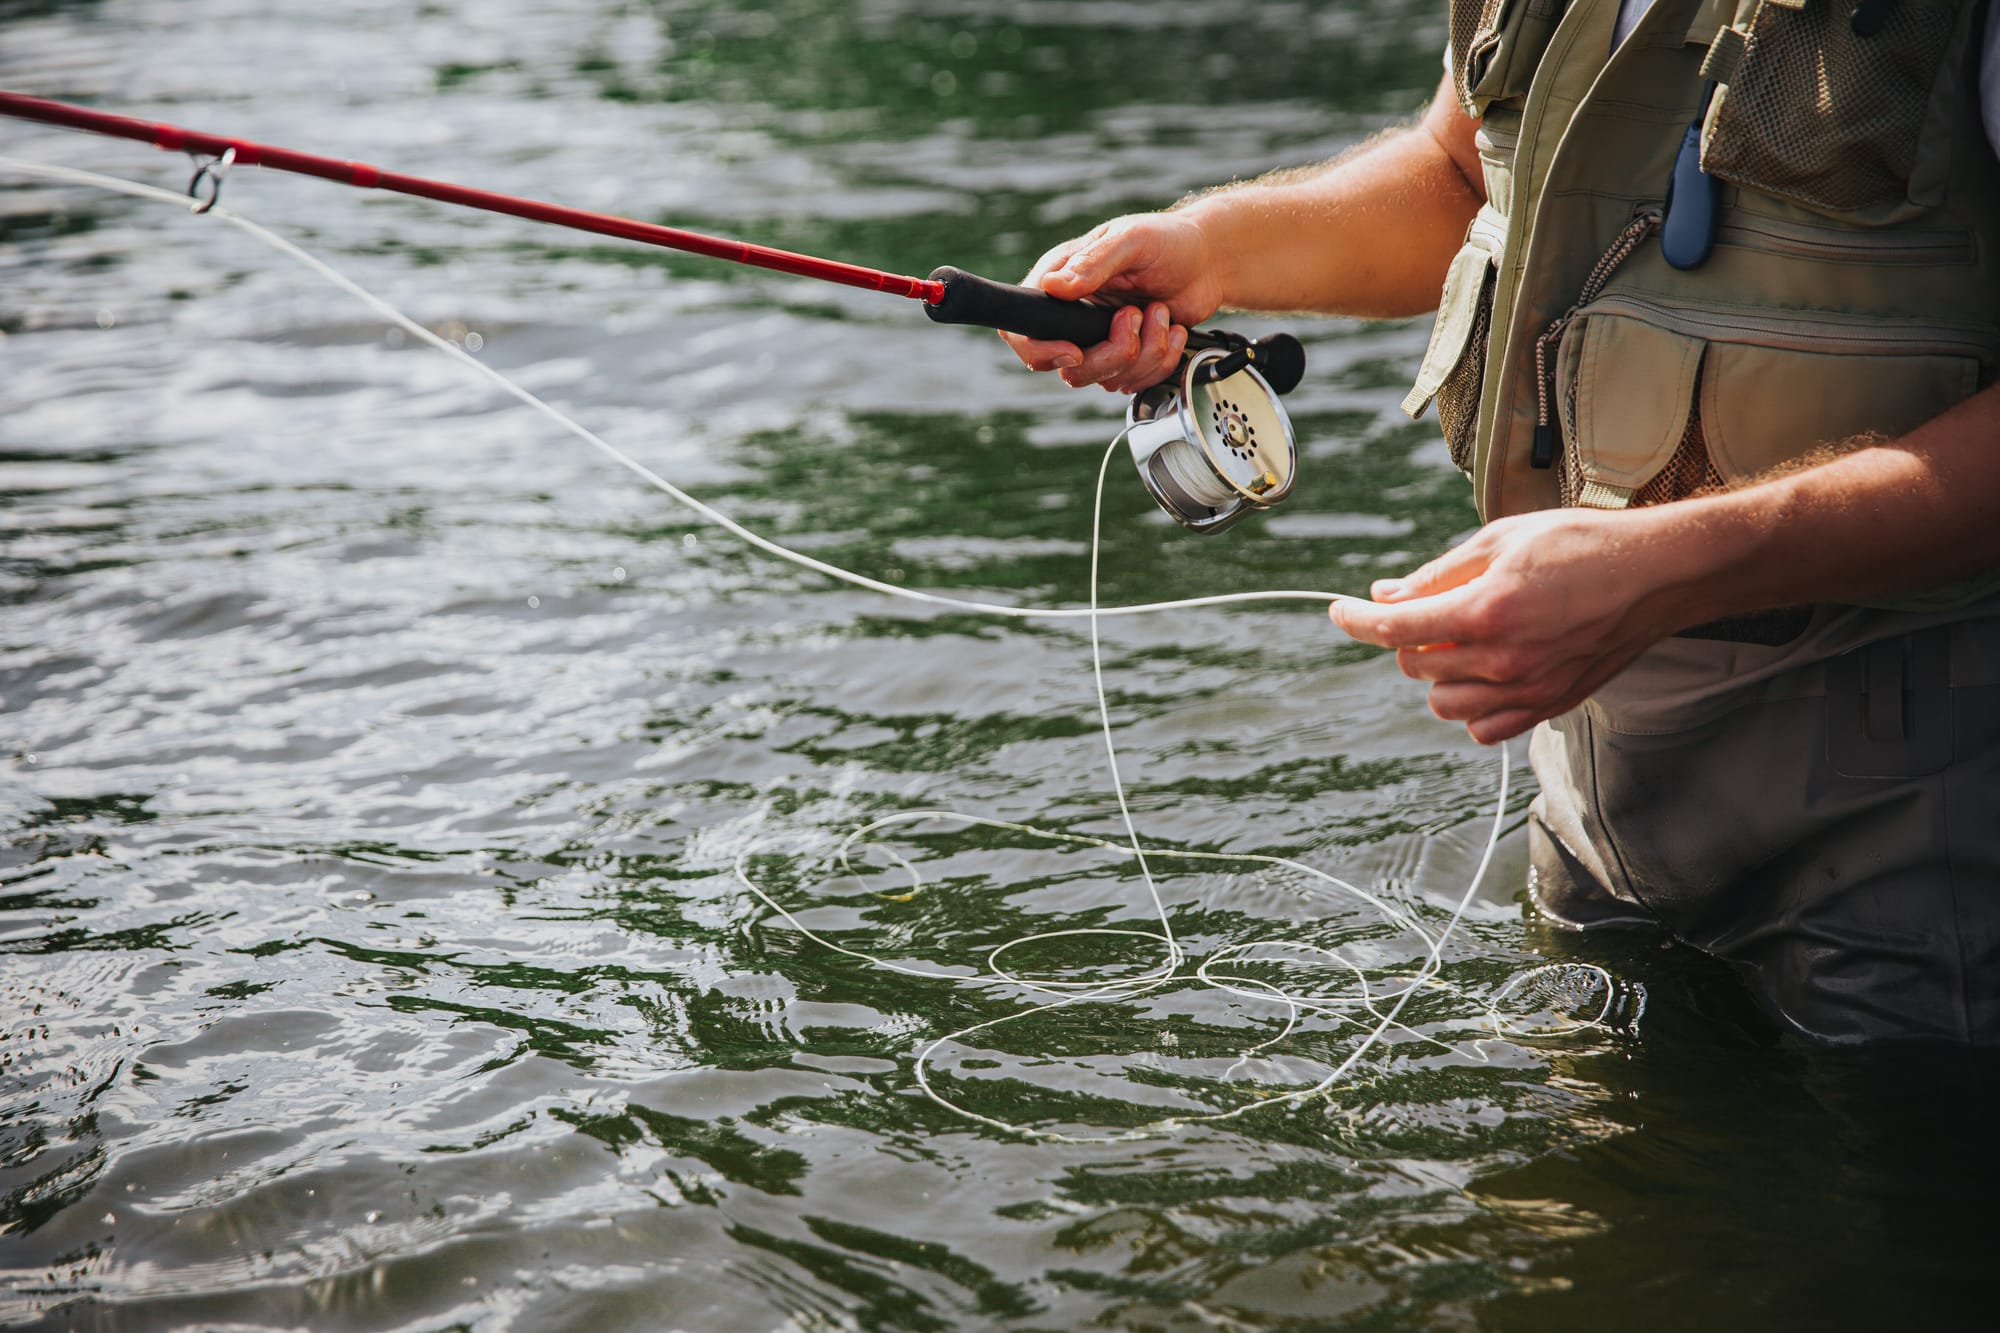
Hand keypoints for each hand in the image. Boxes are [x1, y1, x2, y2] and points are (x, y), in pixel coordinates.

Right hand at [1000, 212, 1226, 394]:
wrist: (1208, 262)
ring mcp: (1100, 340)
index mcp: (1060, 282)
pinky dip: (1160, 361)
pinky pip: (1134, 382)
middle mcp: (1073, 316)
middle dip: (1112, 353)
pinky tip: (1171, 329)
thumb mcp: (1131, 240)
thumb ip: (1093, 262)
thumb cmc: (1168, 241)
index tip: (1076, 350)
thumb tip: (1053, 286)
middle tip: (1136, 316)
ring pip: (1105, 379)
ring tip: (1160, 313)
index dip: (1042, 350)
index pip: (1021, 330)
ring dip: (1145, 352)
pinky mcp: (1127, 357)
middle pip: (1069, 368)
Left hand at [1326, 508, 1707, 743]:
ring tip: (1464, 640)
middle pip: (1414, 667)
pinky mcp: (1549, 705)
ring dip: (1438, 675)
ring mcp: (1528, 688)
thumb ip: (1438, 574)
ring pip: (1443, 704)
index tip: (1340, 611)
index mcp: (1488, 608)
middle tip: (1434, 607)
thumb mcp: (1502, 539)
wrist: (1657, 575)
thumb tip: (1386, 594)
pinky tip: (1486, 673)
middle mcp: (1505, 658)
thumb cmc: (1585, 545)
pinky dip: (1473, 707)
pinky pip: (1484, 728)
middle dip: (1409, 637)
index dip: (1356, 619)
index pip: (1396, 628)